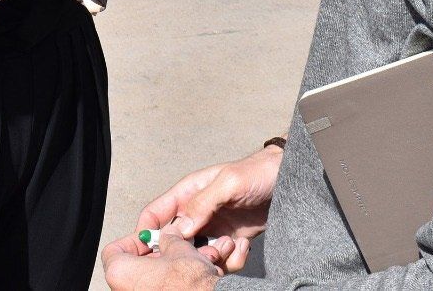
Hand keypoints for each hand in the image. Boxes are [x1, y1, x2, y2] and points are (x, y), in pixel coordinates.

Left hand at [103, 228, 223, 290]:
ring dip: (176, 266)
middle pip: (137, 265)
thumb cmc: (189, 283)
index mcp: (119, 273)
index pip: (115, 250)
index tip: (150, 236)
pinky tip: (198, 273)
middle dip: (162, 253)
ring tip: (196, 259)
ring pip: (156, 278)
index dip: (135, 239)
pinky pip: (164, 289)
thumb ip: (169, 238)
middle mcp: (125, 290)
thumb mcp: (179, 248)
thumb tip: (169, 236)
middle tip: (175, 245)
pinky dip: (178, 282)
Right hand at [135, 145, 282, 273]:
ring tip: (228, 246)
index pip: (154, 214)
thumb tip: (178, 229)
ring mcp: (213, 229)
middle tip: (200, 257)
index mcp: (187, 194)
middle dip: (182, 255)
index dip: (145, 233)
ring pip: (198, 256)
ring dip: (211, 260)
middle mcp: (196, 213)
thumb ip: (202, 203)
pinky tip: (244, 246)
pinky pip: (222, 262)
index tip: (146, 252)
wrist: (287, 179)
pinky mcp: (230, 242)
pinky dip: (231, 261)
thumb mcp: (228, 183)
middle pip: (173, 242)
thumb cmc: (257, 172)